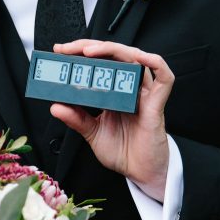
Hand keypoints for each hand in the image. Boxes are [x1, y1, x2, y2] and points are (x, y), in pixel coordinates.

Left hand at [49, 40, 172, 200]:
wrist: (140, 173)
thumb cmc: (123, 151)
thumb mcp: (92, 133)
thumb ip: (76, 119)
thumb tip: (55, 106)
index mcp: (113, 91)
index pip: (99, 62)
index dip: (81, 53)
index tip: (60, 51)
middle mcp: (129, 88)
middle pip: (114, 54)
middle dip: (90, 46)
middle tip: (68, 49)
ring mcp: (144, 93)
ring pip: (135, 58)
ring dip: (113, 49)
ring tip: (90, 51)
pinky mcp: (157, 103)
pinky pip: (164, 77)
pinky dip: (154, 62)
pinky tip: (139, 57)